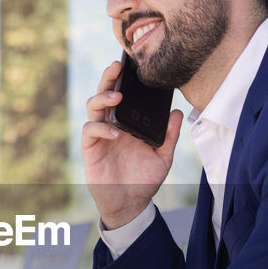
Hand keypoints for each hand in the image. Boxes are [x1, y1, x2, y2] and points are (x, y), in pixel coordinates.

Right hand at [82, 60, 183, 228]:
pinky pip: (90, 131)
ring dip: (103, 98)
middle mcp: (111, 124)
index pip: (123, 93)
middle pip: (105, 93)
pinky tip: (114, 133)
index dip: (124, 79)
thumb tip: (178, 112)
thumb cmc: (144, 179)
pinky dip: (100, 128)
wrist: (131, 204)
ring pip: (93, 107)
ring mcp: (100, 135)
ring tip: (117, 97)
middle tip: (117, 66)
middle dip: (109, 77)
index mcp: (127, 122)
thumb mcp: (163, 156)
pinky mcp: (90, 149)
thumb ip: (169, 135)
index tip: (132, 64)